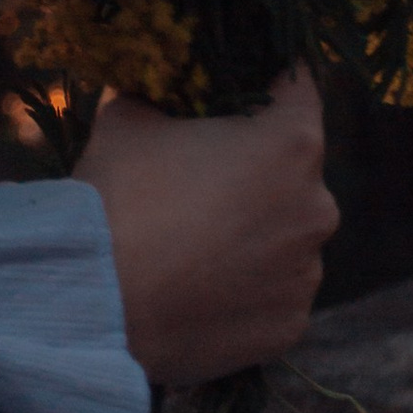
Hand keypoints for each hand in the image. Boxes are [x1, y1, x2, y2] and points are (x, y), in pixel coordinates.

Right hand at [74, 75, 337, 385]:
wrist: (95, 302)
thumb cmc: (119, 196)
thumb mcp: (128, 117)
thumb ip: (161, 97)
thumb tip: (158, 89)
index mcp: (293, 142)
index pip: (298, 89)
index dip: (263, 86)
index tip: (232, 97)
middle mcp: (318, 206)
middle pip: (293, 172)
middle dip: (254, 170)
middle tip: (197, 182)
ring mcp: (307, 273)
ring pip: (285, 238)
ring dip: (252, 235)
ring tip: (193, 247)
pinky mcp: (290, 326)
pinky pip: (273, 295)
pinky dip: (245, 290)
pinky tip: (199, 290)